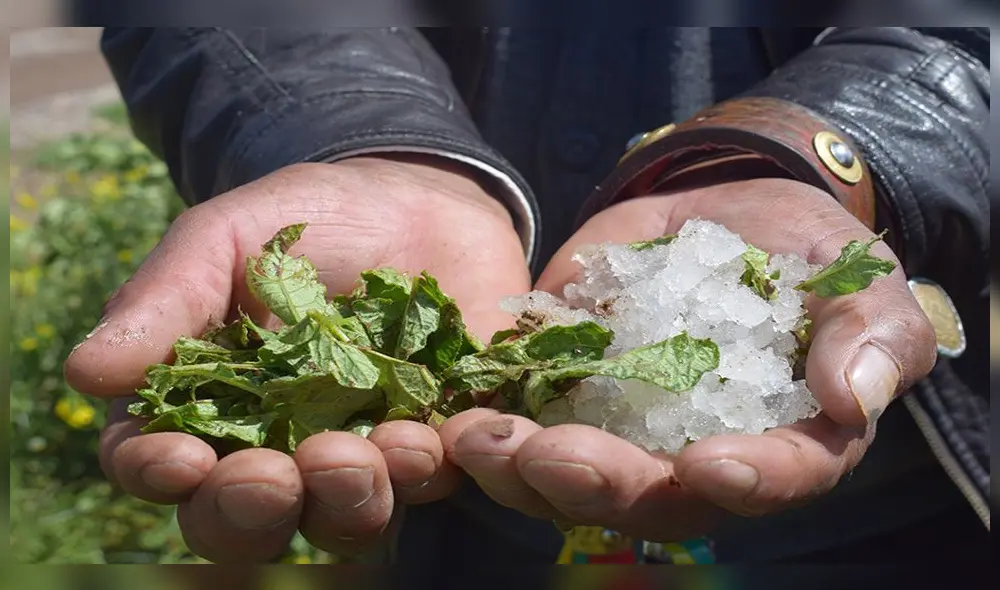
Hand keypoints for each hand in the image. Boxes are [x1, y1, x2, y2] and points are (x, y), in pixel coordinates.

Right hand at [64, 156, 531, 561]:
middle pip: (249, 521)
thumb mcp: (227, 237)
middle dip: (252, 511)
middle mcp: (279, 450)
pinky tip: (427, 439)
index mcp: (209, 406)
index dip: (158, 473)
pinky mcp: (435, 441)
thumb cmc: (309, 218)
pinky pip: (432, 479)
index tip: (176, 459)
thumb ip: (166, 301)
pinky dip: (426, 470)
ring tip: (356, 453)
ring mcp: (362, 453)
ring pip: (342, 517)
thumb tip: (85, 372)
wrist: (419, 200)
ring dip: (343, 500)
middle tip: (269, 476)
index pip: (160, 464)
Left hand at [440, 178, 936, 541]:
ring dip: (521, 470)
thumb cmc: (804, 252)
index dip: (747, 483)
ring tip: (477, 438)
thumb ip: (872, 336)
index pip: (772, 482)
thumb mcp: (854, 277)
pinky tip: (450, 412)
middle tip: (550, 456)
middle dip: (598, 484)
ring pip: (570, 478)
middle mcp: (693, 457)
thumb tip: (856, 402)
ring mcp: (622, 431)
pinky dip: (488, 423)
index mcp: (778, 444)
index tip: (708, 463)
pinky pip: (524, 422)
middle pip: (650, 499)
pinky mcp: (566, 394)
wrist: (722, 211)